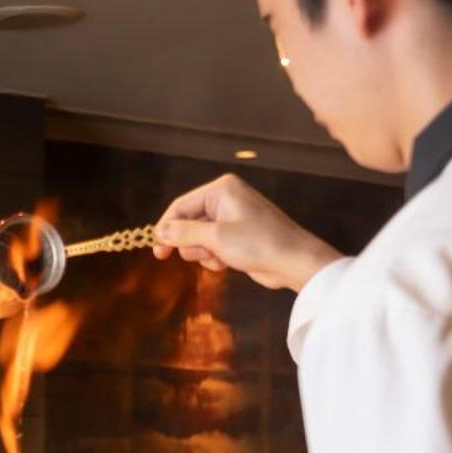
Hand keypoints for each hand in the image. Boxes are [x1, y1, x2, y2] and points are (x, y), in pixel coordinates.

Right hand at [152, 173, 341, 291]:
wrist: (293, 261)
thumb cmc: (258, 243)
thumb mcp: (216, 238)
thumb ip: (184, 233)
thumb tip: (160, 231)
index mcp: (221, 190)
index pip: (180, 206)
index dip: (166, 229)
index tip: (158, 251)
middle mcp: (225, 199)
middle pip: (187, 223)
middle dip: (192, 244)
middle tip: (204, 255)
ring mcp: (231, 218)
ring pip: (197, 238)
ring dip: (204, 253)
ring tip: (222, 258)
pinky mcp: (235, 235)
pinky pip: (211, 246)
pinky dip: (214, 257)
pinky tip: (228, 262)